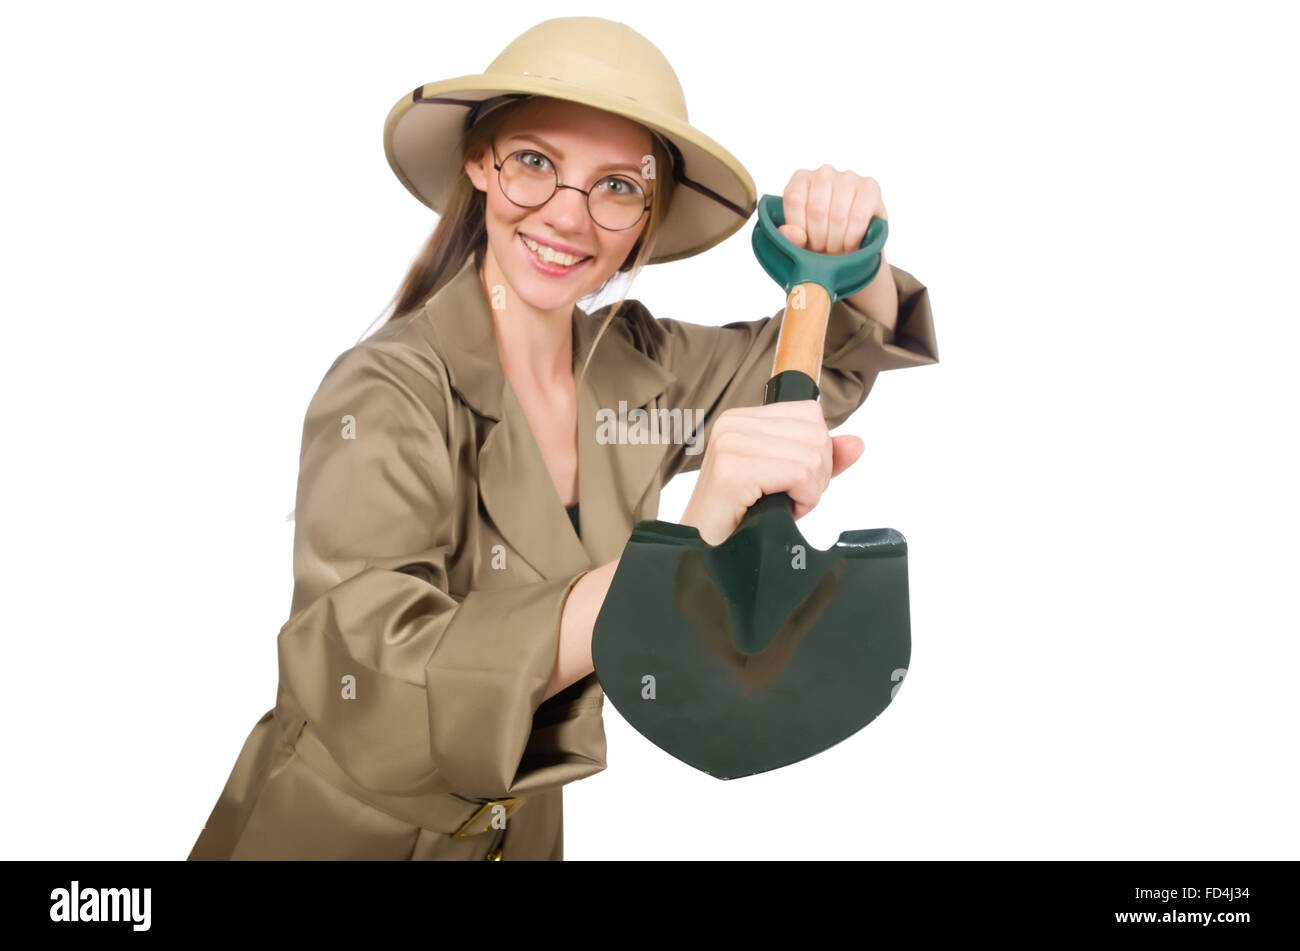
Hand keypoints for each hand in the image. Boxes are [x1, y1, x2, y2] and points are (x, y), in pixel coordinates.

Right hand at [679, 400, 865, 545]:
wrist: (704, 553)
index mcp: (742, 419)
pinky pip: (799, 475)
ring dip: (808, 492)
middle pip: (815, 434)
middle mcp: (732, 424)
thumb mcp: (786, 482)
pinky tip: (781, 511)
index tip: (796, 481)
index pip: (810, 414)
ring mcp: (730, 445)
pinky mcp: (732, 471)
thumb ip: (820, 459)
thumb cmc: (741, 520)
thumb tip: (856, 443)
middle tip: (790, 498)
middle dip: (816, 475)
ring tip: (782, 506)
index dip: (817, 452)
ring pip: (811, 456)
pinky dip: (802, 500)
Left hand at [777, 164, 887, 253]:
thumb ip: (789, 238)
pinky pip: (858, 216)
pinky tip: (851, 244)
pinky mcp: (870, 187)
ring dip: (837, 241)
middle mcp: (824, 173)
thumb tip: (795, 234)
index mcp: (800, 179)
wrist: (853, 241)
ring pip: (838, 215)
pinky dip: (853, 237)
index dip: (800, 227)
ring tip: (837, 248)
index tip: (806, 241)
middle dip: (819, 239)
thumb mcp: (798, 241)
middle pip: (817, 209)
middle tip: (823, 249)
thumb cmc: (821, 237)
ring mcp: (848, 177)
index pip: (794, 199)